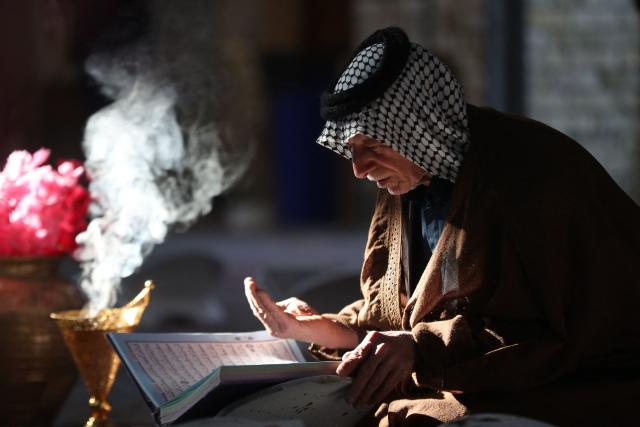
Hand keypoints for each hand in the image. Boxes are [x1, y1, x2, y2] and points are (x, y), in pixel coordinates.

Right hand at [243, 276, 358, 348]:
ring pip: (264, 310)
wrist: (327, 330)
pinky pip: (275, 312)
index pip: (259, 310)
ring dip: (256, 296)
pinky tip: (262, 292)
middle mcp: (274, 329)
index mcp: (273, 325)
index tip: (249, 283)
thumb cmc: (309, 319)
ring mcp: (281, 329)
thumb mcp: (292, 306)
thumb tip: (270, 300)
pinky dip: (267, 301)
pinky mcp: (290, 326)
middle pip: (258, 310)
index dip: (252, 297)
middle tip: (248, 281)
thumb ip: (280, 304)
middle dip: (251, 295)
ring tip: (252, 285)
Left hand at [336, 330, 414, 407]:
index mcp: (373, 340)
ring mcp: (394, 360)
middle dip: (357, 387)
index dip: (349, 364)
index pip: (359, 353)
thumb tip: (344, 362)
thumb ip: (358, 352)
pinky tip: (371, 401)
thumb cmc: (385, 344)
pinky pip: (388, 385)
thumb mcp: (372, 341)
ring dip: (366, 394)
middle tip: (349, 399)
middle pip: (368, 370)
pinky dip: (379, 395)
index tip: (340, 374)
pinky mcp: (402, 370)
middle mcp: (384, 349)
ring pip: (377, 381)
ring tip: (358, 404)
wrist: (412, 343)